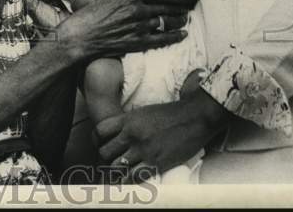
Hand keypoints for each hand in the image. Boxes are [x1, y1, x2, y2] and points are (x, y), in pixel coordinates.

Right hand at [54, 0, 189, 64]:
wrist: (80, 37)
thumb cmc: (89, 16)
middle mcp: (137, 10)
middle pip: (164, 6)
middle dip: (178, 6)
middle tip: (186, 5)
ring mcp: (140, 27)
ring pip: (166, 21)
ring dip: (178, 20)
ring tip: (185, 18)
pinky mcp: (139, 42)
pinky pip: (162, 39)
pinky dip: (174, 36)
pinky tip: (182, 34)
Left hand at [96, 89, 228, 179]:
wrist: (194, 117)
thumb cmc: (170, 114)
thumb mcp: (144, 112)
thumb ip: (129, 123)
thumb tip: (118, 135)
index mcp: (128, 120)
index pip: (99, 131)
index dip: (98, 140)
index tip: (103, 145)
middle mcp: (132, 134)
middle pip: (105, 152)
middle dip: (107, 158)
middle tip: (112, 161)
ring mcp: (144, 149)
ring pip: (117, 166)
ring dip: (118, 170)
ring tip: (121, 172)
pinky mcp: (156, 162)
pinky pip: (134, 176)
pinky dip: (130, 179)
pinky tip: (132, 179)